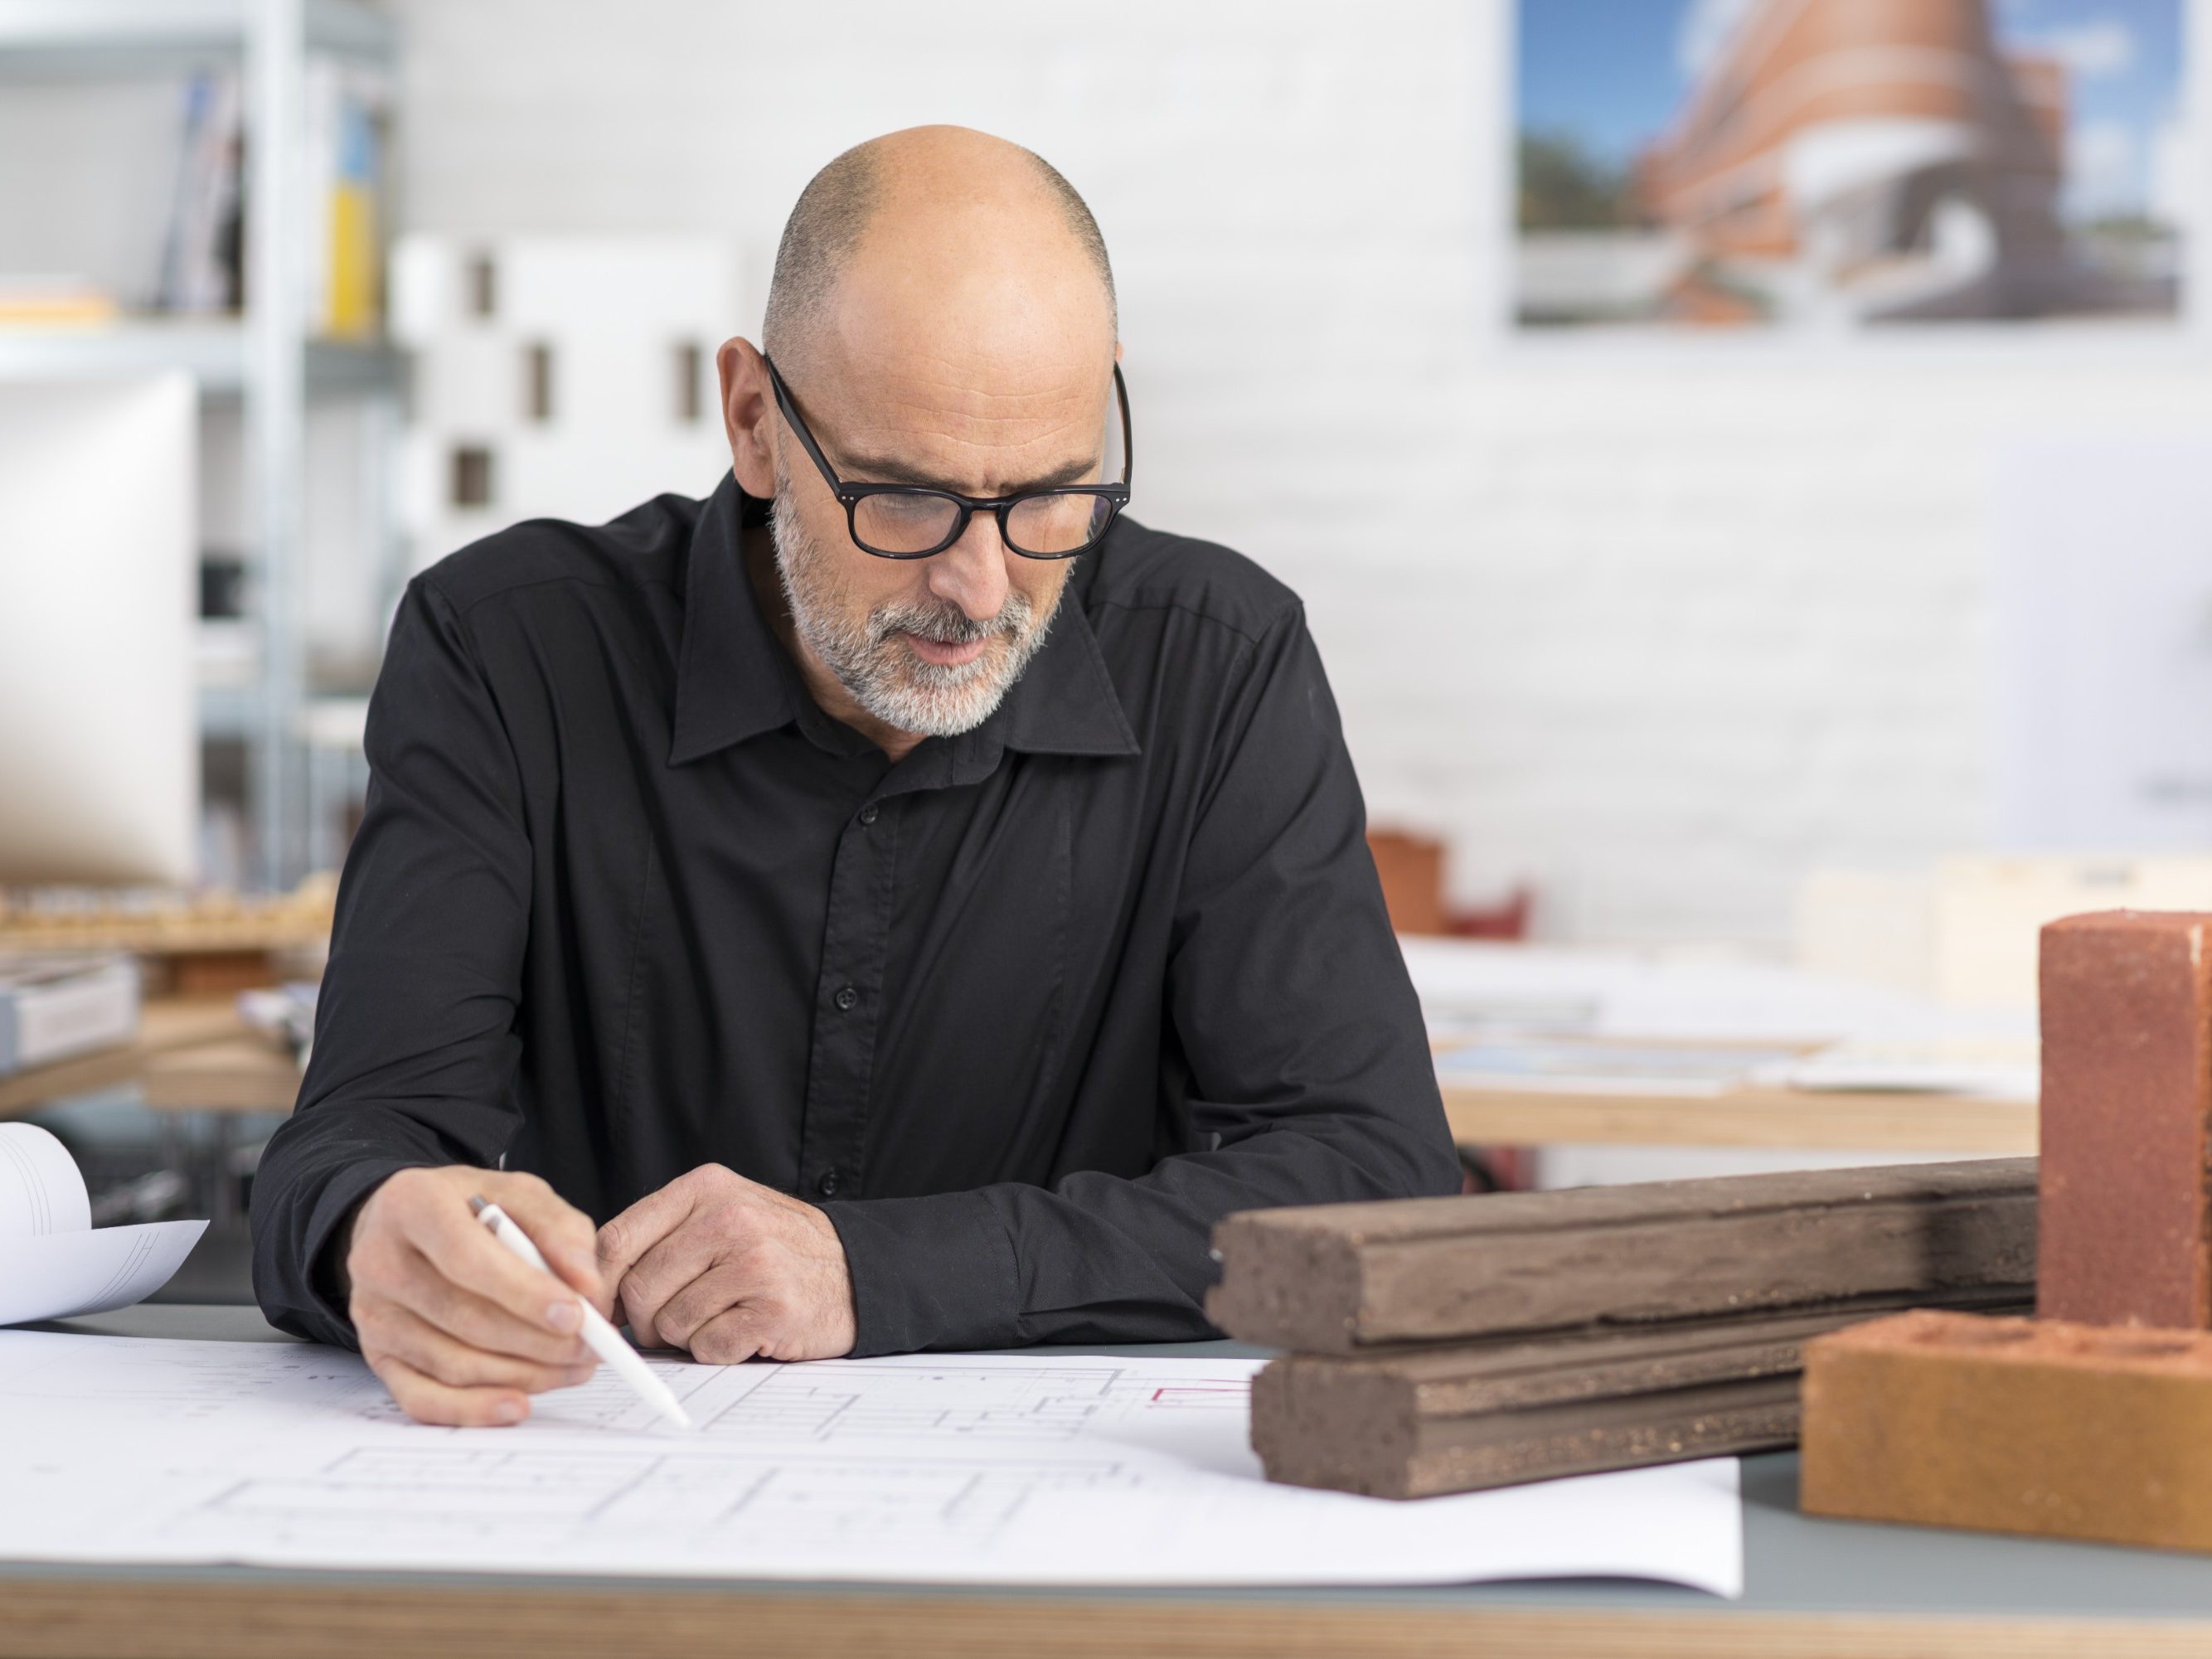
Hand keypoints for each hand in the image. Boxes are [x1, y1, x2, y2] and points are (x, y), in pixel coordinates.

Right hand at [341, 1165, 610, 1426]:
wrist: (405, 1225)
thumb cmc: (468, 1209)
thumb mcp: (519, 1194)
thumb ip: (560, 1230)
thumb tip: (587, 1286)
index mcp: (412, 1204)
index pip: (467, 1258)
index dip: (524, 1292)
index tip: (575, 1314)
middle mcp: (380, 1261)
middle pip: (464, 1318)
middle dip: (538, 1341)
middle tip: (590, 1347)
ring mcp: (374, 1315)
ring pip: (453, 1364)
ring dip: (523, 1374)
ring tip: (573, 1366)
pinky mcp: (377, 1356)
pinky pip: (422, 1399)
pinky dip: (474, 1409)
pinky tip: (518, 1404)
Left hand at [594, 1164, 856, 1363]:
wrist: (857, 1272)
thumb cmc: (777, 1250)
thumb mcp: (720, 1216)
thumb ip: (660, 1237)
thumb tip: (591, 1288)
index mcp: (706, 1188)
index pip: (617, 1239)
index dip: (599, 1285)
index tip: (600, 1310)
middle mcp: (729, 1218)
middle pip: (639, 1288)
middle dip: (645, 1320)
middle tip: (672, 1322)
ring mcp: (754, 1261)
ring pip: (670, 1323)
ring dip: (687, 1335)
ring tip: (723, 1316)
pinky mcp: (773, 1306)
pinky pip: (708, 1347)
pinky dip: (719, 1350)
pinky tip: (745, 1330)